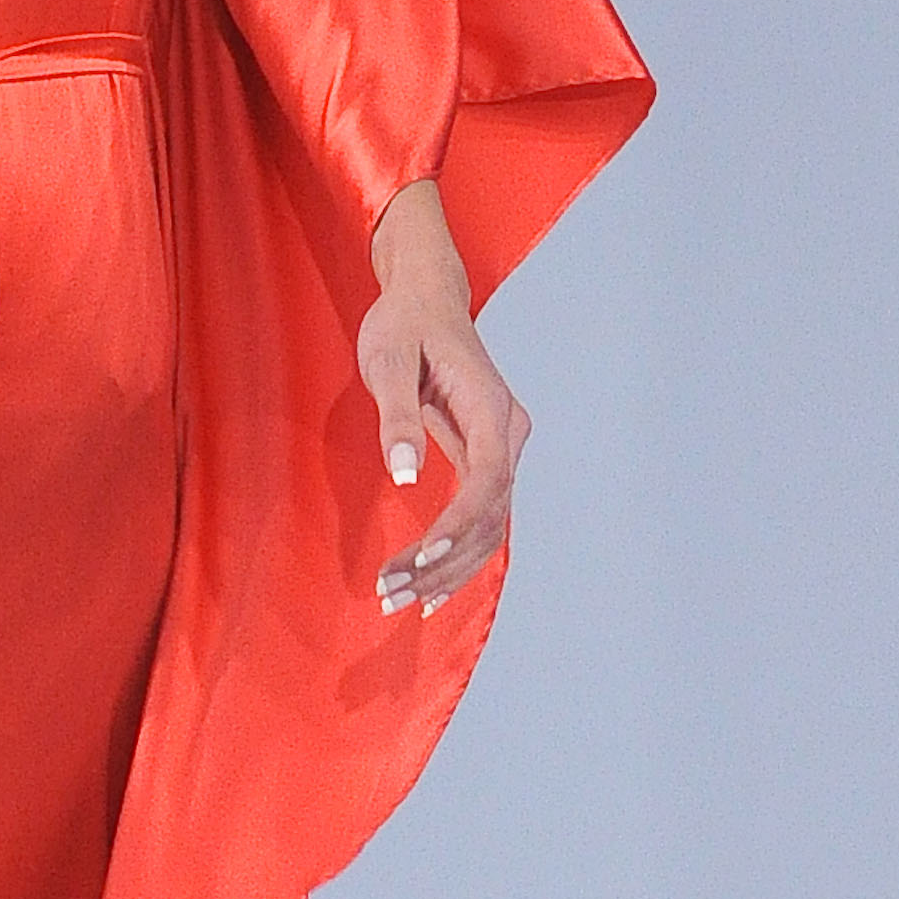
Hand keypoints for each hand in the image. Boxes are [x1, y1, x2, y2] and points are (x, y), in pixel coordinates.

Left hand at [360, 180, 528, 617]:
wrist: (425, 298)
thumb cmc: (405, 324)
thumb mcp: (389, 361)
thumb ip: (398, 416)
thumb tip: (406, 474)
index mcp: (492, 409)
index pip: (488, 482)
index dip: (458, 525)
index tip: (422, 556)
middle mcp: (508, 435)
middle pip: (490, 516)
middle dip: (443, 563)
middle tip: (390, 593)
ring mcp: (501, 451)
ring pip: (487, 528)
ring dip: (446, 571)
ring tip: (396, 600)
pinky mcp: (484, 461)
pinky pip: (478, 519)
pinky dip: (454, 558)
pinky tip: (427, 594)